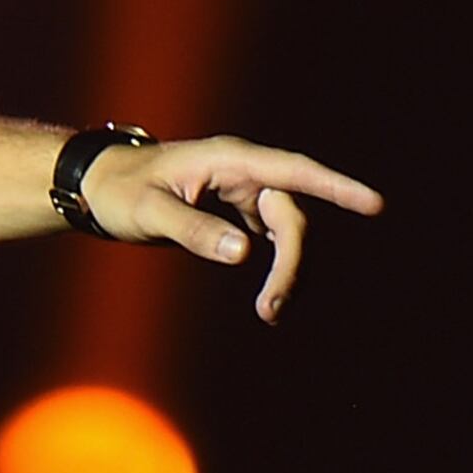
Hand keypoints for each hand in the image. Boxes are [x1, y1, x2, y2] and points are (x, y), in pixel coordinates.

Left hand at [81, 136, 381, 323]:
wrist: (99, 187)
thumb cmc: (120, 191)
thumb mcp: (149, 213)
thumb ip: (193, 230)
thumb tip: (243, 252)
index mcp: (230, 160)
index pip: (294, 171)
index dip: (336, 186)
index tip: (374, 204)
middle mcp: (246, 173)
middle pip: (292, 216)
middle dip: (292, 262)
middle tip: (271, 309)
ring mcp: (245, 192)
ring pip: (288, 232)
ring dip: (287, 272)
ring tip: (269, 312)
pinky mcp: (239, 212)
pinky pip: (273, 241)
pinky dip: (277, 269)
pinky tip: (268, 302)